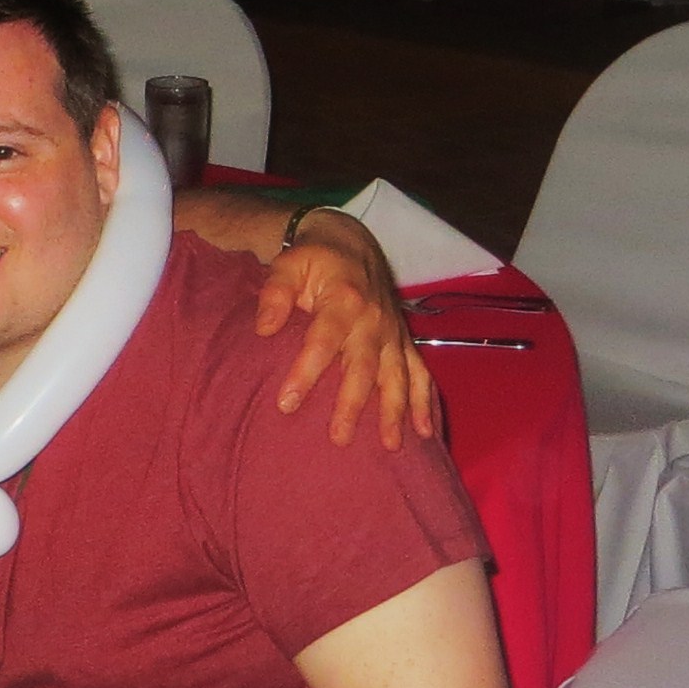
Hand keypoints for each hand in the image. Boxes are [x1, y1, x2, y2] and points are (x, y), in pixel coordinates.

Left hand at [254, 213, 438, 449]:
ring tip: (390, 445)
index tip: (286, 404)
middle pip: (364, 367)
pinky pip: (420, 372)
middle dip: (353, 404)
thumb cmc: (314, 258)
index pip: (323, 342)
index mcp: (344, 300)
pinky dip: (425, 401)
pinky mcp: (403, 341)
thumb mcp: (288, 265)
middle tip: (339, 438)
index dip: (305, 372)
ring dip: (395, 411)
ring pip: (397, 376)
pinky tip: (425, 431)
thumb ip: (275, 294)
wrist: (351, 242)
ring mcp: (392, 333)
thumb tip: (263, 329)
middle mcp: (374, 320)